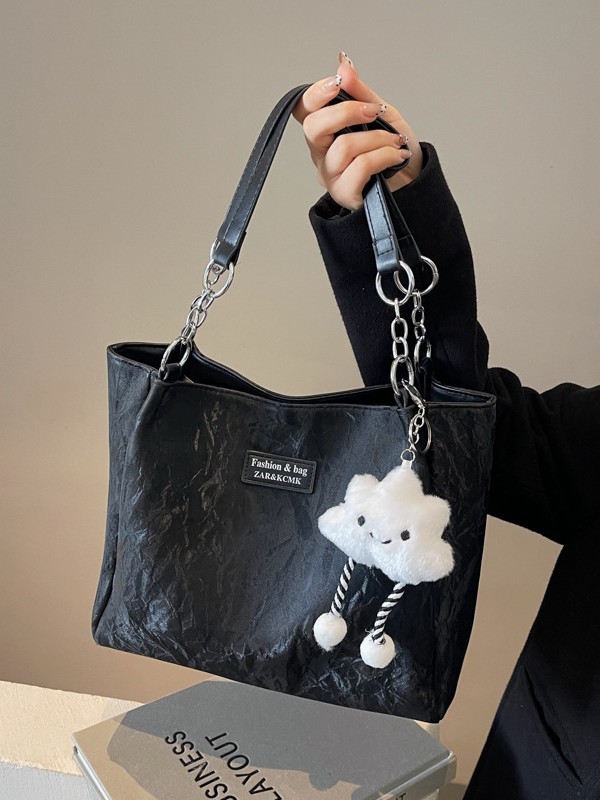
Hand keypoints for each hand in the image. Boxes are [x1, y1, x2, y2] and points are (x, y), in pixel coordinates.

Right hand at [293, 53, 422, 210]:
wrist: (413, 179)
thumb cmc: (394, 148)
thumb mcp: (382, 113)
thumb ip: (360, 92)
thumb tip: (343, 64)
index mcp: (325, 132)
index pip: (303, 109)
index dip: (316, 93)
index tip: (339, 82)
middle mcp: (321, 155)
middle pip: (314, 127)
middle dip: (348, 112)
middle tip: (375, 113)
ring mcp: (331, 176)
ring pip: (344, 147)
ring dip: (378, 138)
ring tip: (395, 141)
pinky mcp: (345, 193)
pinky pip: (360, 167)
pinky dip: (385, 155)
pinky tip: (396, 155)